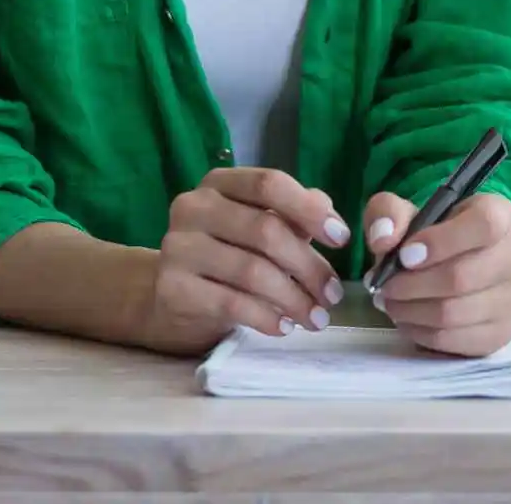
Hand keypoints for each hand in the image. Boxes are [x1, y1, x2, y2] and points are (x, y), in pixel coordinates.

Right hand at [144, 167, 351, 352]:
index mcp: (219, 183)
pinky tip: (284, 327)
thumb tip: (328, 213)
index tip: (341, 239)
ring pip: (252, 271)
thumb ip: (293, 214)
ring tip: (315, 318)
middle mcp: (193, 207)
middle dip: (309, 266)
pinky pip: (232, 303)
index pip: (269, 183)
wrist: (169, 294)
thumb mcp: (258, 226)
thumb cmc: (225, 254)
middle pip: (265, 230)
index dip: (309, 210)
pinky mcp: (173, 287)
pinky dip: (266, 317)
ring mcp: (178, 247)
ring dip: (293, 298)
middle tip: (333, 295)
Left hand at [362, 190, 510, 356]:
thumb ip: (388, 214)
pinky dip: (422, 333)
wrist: (451, 263)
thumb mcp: (403, 212)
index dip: (442, 241)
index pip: (484, 224)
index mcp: (500, 214)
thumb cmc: (430, 234)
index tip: (405, 256)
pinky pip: (456, 340)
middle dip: (413, 285)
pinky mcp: (503, 331)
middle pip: (464, 276)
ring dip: (412, 311)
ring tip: (392, 303)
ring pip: (455, 313)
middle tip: (386, 287)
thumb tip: (383, 239)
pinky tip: (409, 319)